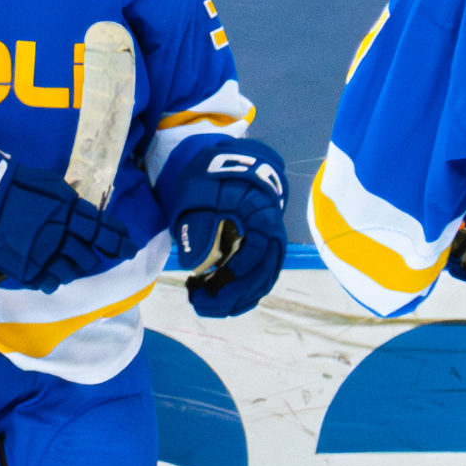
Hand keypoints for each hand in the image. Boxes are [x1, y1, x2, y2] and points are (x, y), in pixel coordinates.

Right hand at [0, 140, 135, 291]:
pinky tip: (48, 274)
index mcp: (71, 212)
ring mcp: (46, 255)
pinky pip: (51, 283)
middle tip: (83, 254)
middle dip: (89, 257)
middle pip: (90, 258)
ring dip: (72, 269)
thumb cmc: (14, 185)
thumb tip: (89, 215)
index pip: (105, 232)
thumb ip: (71, 203)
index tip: (129, 248)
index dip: (120, 242)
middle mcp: (64, 236)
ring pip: (73, 273)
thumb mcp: (50, 185)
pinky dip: (53, 280)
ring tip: (63, 263)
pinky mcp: (29, 270)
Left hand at [172, 140, 286, 318]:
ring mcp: (266, 244)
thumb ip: (198, 226)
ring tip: (201, 304)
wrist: (224, 161)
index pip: (258, 254)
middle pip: (262, 276)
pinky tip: (212, 297)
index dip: (235, 276)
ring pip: (259, 282)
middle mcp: (272, 233)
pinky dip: (235, 290)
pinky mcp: (256, 250)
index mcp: (263, 215)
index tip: (207, 286)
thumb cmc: (211, 174)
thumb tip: (193, 265)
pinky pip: (253, 277)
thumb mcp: (198, 193)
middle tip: (198, 304)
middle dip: (232, 297)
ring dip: (233, 299)